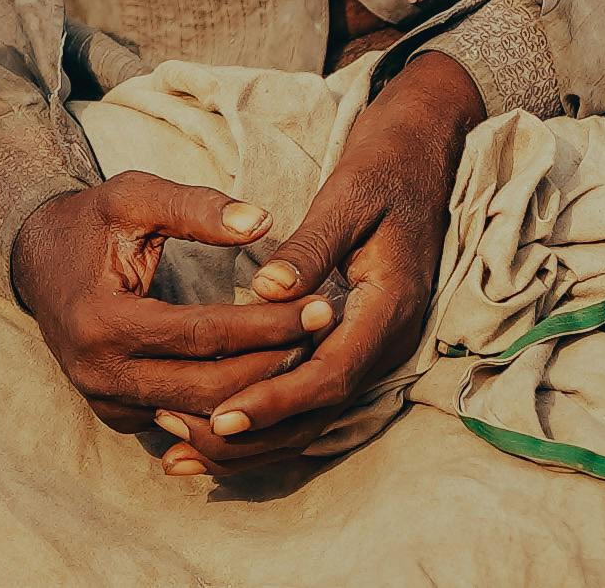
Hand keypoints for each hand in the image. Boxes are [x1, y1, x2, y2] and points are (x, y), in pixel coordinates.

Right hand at [10, 173, 338, 441]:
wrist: (35, 257)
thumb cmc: (91, 219)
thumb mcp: (136, 196)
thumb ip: (197, 207)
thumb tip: (264, 222)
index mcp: (105, 321)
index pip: (205, 335)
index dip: (266, 323)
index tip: (319, 304)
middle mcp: (101, 374)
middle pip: (209, 389)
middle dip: (273, 362)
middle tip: (324, 332)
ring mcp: (106, 402)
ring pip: (199, 415)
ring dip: (257, 390)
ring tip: (308, 354)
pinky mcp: (115, 415)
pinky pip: (181, 420)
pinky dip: (227, 403)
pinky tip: (270, 375)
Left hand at [151, 50, 483, 478]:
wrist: (422, 153)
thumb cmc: (383, 167)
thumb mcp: (348, 195)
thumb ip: (311, 246)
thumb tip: (267, 292)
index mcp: (390, 308)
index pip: (330, 375)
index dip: (275, 399)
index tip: (221, 414)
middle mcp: (388, 340)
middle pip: (319, 412)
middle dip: (255, 434)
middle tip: (182, 445)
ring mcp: (376, 345)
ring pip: (315, 413)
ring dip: (255, 437)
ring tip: (184, 451)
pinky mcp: (359, 341)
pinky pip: (314, 392)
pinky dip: (270, 414)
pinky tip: (219, 425)